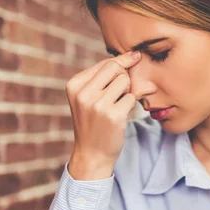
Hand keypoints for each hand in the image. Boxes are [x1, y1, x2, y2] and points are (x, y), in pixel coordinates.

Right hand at [65, 50, 141, 179]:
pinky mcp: (113, 116)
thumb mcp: (88, 96)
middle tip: (119, 94)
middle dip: (123, 77)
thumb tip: (134, 55)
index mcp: (74, 84)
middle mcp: (83, 93)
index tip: (134, 62)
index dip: (122, 64)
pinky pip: (131, 98)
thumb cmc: (93, 122)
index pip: (106, 63)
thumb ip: (104, 76)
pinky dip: (130, 105)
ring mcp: (97, 104)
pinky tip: (121, 115)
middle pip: (116, 68)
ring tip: (118, 105)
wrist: (92, 154)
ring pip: (125, 81)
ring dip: (127, 92)